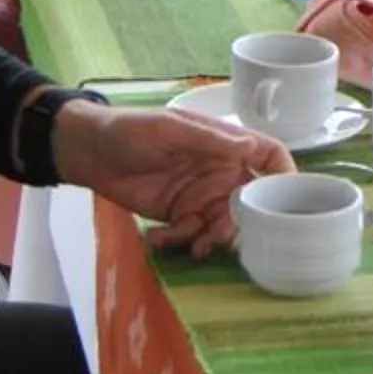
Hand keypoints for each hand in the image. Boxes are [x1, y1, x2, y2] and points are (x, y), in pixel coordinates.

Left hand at [50, 101, 290, 256]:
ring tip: (186, 244)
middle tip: (215, 236)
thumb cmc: (129, 129)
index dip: (284, 177)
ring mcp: (200, 195)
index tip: (284, 204)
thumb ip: (208, 141)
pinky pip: (193, 235)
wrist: (88, 151)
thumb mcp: (168, 130)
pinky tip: (158, 238)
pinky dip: (180, 242)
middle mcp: (219, 171)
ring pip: (223, 225)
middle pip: (251, 201)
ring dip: (209, 239)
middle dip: (239, 224)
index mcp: (224, 144)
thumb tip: (249, 146)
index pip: (269, 157)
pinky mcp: (179, 215)